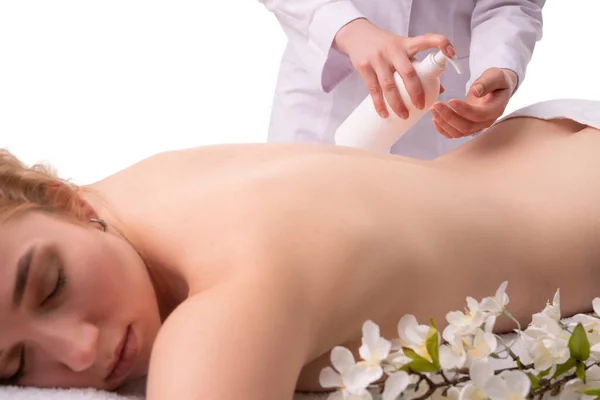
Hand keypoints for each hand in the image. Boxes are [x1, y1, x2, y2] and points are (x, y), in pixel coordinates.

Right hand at [334, 18, 455, 118]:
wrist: (356, 34)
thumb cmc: (385, 45)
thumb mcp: (402, 48)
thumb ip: (419, 66)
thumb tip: (440, 90)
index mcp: (407, 44)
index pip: (427, 39)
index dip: (441, 44)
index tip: (452, 54)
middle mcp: (393, 50)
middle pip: (408, 73)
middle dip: (416, 92)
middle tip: (421, 107)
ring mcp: (378, 59)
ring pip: (389, 86)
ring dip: (397, 104)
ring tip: (404, 115)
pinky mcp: (364, 67)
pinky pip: (373, 90)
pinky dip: (379, 104)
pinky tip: (384, 114)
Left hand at [430, 68, 517, 137]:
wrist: (497, 87)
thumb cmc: (497, 80)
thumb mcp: (495, 76)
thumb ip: (487, 83)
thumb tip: (476, 92)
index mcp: (495, 109)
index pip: (478, 115)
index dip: (463, 110)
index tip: (450, 100)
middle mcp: (486, 121)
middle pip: (465, 126)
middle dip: (448, 117)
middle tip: (436, 104)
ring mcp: (476, 126)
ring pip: (458, 132)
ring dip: (443, 123)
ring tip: (434, 109)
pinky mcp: (467, 127)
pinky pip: (454, 133)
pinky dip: (443, 129)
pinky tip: (435, 118)